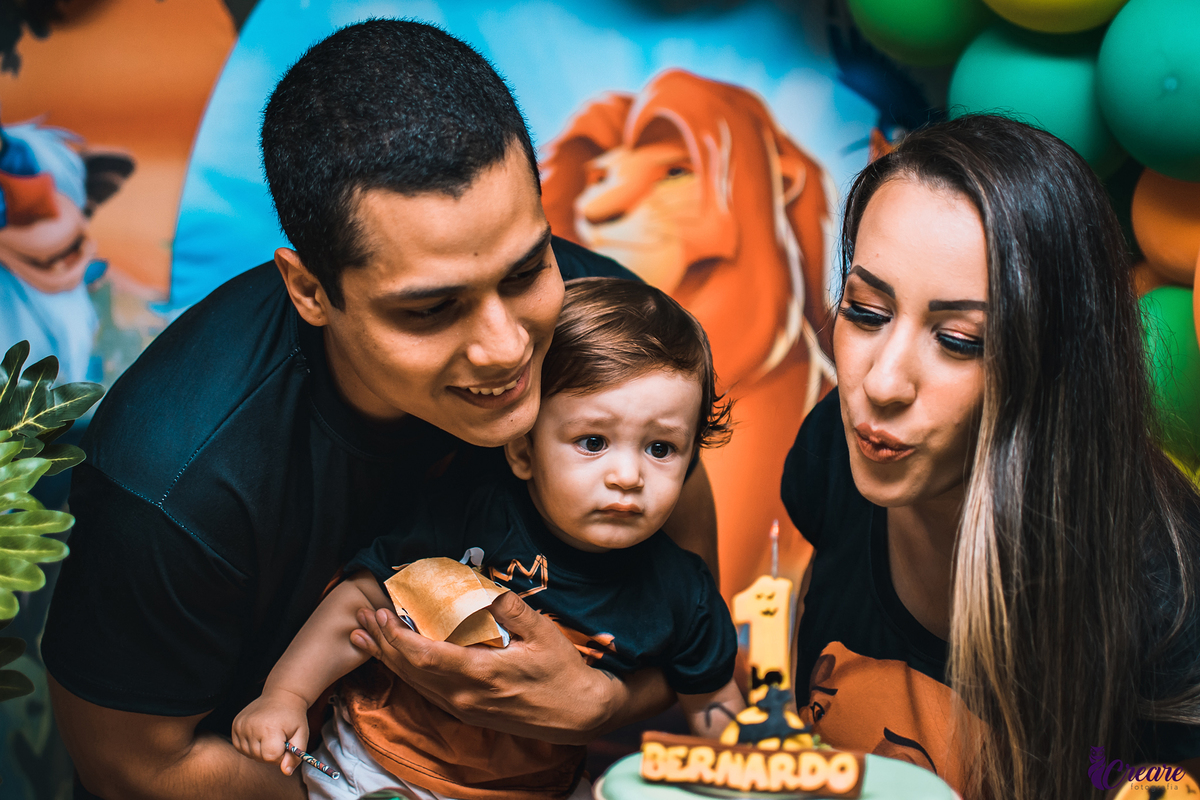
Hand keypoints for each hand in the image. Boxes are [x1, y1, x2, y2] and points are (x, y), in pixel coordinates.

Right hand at [231, 689, 309, 775]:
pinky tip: (259, 733)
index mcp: (270, 728)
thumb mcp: (301, 734)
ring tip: (269, 734)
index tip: (285, 744)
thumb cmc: (293, 717)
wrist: (281, 696)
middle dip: (271, 753)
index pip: (271, 757)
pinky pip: (240, 747)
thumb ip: (295, 756)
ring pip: (249, 754)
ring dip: (260, 750)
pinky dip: (251, 745)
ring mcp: (241, 725)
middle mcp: (252, 726)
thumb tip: (286, 772)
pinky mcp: (235, 725)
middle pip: (260, 757)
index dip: (280, 755)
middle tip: (279, 737)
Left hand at [351, 590, 626, 744]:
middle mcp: (465, 696)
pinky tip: (398, 661)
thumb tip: (483, 586)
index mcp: (480, 675)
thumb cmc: (563, 672)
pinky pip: (429, 692)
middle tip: (361, 618)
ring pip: (416, 684)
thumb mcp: (543, 633)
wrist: (579, 714)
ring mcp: (465, 708)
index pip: (425, 657)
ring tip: (365, 638)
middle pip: (411, 671)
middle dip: (382, 644)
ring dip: (388, 659)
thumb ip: (510, 609)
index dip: (397, 637)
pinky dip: (408, 673)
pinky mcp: (469, 713)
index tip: (382, 614)